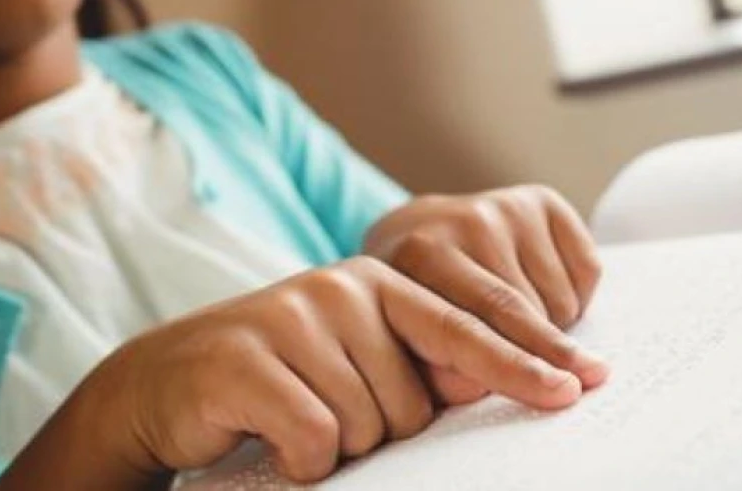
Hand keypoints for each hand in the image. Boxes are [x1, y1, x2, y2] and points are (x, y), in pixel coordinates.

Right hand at [0, 257, 586, 488]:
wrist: (164, 382)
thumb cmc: (278, 376)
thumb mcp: (354, 361)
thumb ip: (418, 363)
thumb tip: (494, 381)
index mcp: (379, 283)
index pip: (468, 327)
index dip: (524, 363)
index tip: (577, 388)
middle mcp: (342, 289)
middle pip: (415, 403)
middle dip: (382, 430)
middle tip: (326, 411)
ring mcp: (293, 318)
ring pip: (368, 427)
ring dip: (337, 446)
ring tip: (292, 417)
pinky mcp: (248, 360)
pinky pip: (316, 440)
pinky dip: (299, 459)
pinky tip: (270, 436)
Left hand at [364, 185, 606, 403]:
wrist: (416, 234)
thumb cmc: (413, 301)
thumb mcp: (404, 335)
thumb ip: (434, 369)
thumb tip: (482, 385)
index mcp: (420, 255)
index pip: (475, 326)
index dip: (517, 367)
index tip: (560, 394)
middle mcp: (467, 221)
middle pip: (525, 310)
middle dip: (553, 356)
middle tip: (577, 386)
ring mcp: (506, 207)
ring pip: (559, 298)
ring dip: (554, 327)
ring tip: (523, 327)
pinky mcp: (541, 201)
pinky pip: (586, 269)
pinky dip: (576, 297)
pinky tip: (542, 294)